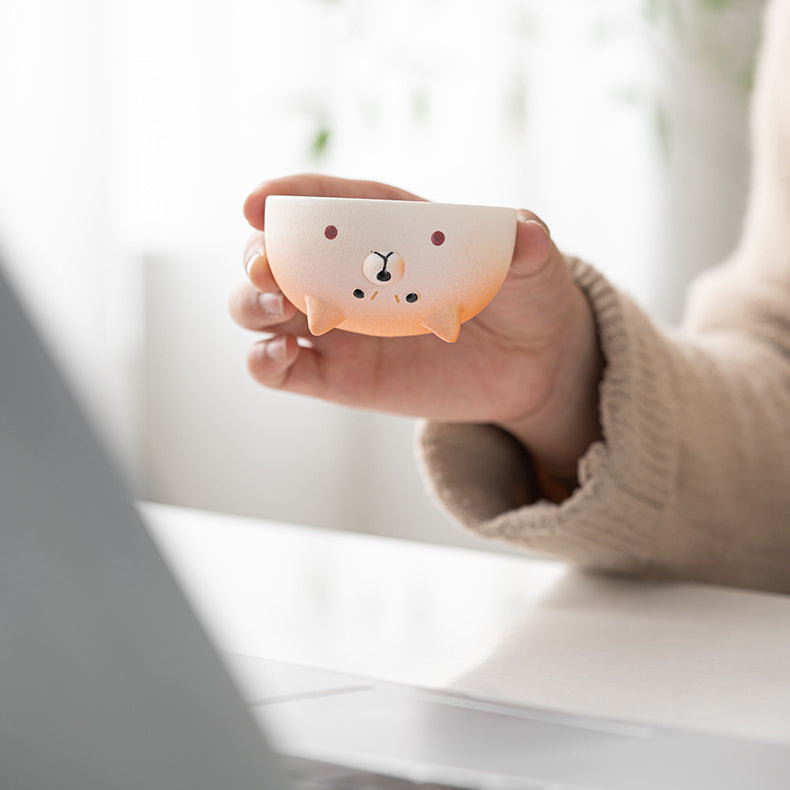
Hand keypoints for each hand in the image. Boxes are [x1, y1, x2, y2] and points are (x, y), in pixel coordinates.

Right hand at [229, 174, 602, 482]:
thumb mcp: (531, 265)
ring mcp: (335, 326)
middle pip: (273, 255)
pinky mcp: (336, 376)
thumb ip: (524, 247)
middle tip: (268, 269)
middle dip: (258, 257)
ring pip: (260, 308)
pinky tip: (283, 356)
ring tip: (282, 310)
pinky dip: (264, 361)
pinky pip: (279, 369)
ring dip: (251, 304)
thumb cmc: (523, 295)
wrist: (530, 363)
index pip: (321, 202)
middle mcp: (344, 273)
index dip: (283, 197)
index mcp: (382, 226)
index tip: (257, 203)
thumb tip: (524, 235)